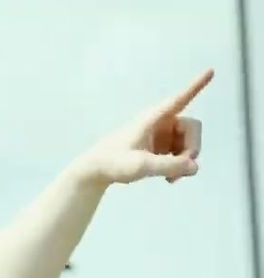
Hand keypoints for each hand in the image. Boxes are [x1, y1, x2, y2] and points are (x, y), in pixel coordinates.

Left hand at [74, 69, 210, 185]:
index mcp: (154, 118)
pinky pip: (181, 153)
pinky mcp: (160, 147)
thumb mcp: (141, 166)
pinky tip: (169, 178)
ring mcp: (161, 135)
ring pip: (188, 143)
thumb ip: (170, 166)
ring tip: (171, 178)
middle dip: (192, 148)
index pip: (180, 99)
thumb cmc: (113, 163)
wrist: (95, 171)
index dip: (197, 85)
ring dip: (185, 160)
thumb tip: (195, 167)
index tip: (211, 70)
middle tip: (182, 168)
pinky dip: (179, 165)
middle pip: (192, 128)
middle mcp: (161, 123)